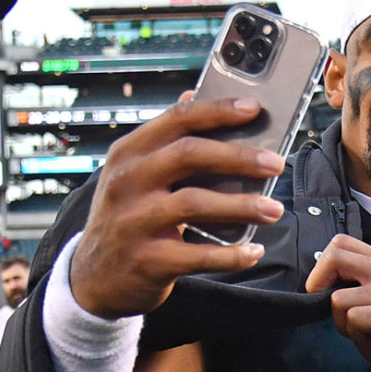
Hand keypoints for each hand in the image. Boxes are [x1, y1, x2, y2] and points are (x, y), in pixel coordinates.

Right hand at [71, 97, 286, 317]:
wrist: (95, 277)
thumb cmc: (128, 217)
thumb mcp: (136, 174)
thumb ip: (167, 140)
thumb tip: (196, 95)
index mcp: (130, 153)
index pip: (176, 119)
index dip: (217, 111)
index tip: (253, 108)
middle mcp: (128, 182)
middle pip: (188, 155)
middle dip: (238, 157)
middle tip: (275, 163)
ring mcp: (134, 221)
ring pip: (194, 204)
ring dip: (242, 206)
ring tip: (274, 209)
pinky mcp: (147, 260)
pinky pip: (198, 256)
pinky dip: (231, 255)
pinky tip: (253, 251)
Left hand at [305, 234, 370, 371]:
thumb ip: (353, 285)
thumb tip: (317, 282)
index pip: (341, 243)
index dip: (321, 266)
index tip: (321, 289)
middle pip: (335, 257)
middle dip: (317, 284)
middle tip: (326, 306)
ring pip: (339, 298)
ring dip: (341, 321)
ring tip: (362, 330)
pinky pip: (354, 318)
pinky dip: (355, 333)